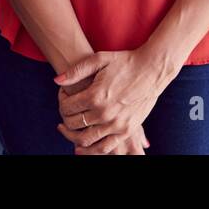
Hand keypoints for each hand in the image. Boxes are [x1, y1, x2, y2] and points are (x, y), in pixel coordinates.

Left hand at [53, 48, 171, 153]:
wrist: (152, 69)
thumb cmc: (125, 62)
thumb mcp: (99, 59)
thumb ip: (76, 71)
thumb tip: (56, 81)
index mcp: (95, 95)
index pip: (66, 108)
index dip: (61, 101)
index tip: (64, 95)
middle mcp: (104, 113)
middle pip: (73, 124)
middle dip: (65, 118)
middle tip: (66, 111)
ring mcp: (116, 124)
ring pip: (85, 140)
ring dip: (73, 137)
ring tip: (69, 130)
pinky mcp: (127, 131)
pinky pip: (104, 147)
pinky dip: (91, 150)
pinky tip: (83, 145)